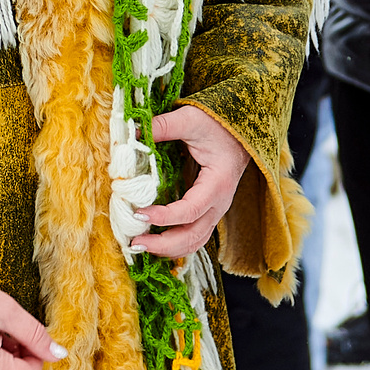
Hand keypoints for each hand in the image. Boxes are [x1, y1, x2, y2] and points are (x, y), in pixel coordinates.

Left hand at [131, 106, 247, 258]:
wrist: (238, 133)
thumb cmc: (217, 126)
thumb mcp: (190, 119)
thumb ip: (163, 126)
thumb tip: (132, 132)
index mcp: (217, 183)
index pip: (191, 209)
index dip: (165, 216)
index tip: (140, 214)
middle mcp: (219, 203)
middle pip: (194, 236)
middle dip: (164, 244)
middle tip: (135, 242)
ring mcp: (215, 211)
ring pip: (195, 242)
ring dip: (168, 249)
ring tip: (140, 245)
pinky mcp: (208, 213)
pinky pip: (194, 237)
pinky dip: (174, 245)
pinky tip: (154, 244)